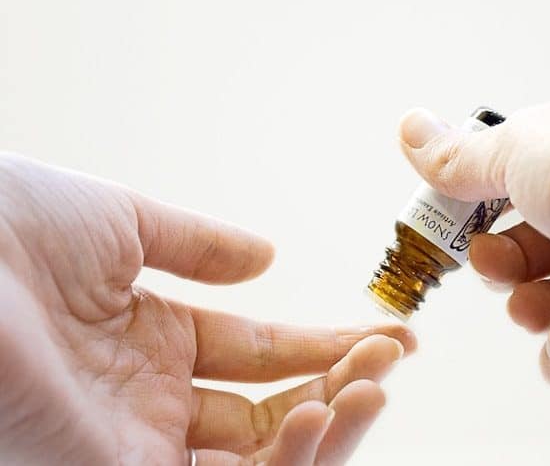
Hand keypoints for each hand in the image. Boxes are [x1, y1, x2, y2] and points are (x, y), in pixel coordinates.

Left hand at [0, 154, 415, 464]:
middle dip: (339, 383)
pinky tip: (320, 410)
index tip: (386, 332)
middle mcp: (150, 404)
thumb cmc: (6, 229)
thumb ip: (196, 246)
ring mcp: (137, 447)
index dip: (326, 344)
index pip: (261, 357)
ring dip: (328, 426)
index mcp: (150, 344)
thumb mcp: (119, 226)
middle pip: (271, 415)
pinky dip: (285, 461)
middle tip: (391, 354)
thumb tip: (267, 256)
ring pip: (261, 464)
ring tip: (373, 382)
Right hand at [398, 77, 549, 390]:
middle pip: (534, 251)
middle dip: (501, 266)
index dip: (475, 212)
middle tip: (493, 267)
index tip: (445, 228)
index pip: (515, 188)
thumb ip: (464, 158)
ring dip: (532, 312)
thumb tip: (412, 132)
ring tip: (535, 308)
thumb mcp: (524, 150)